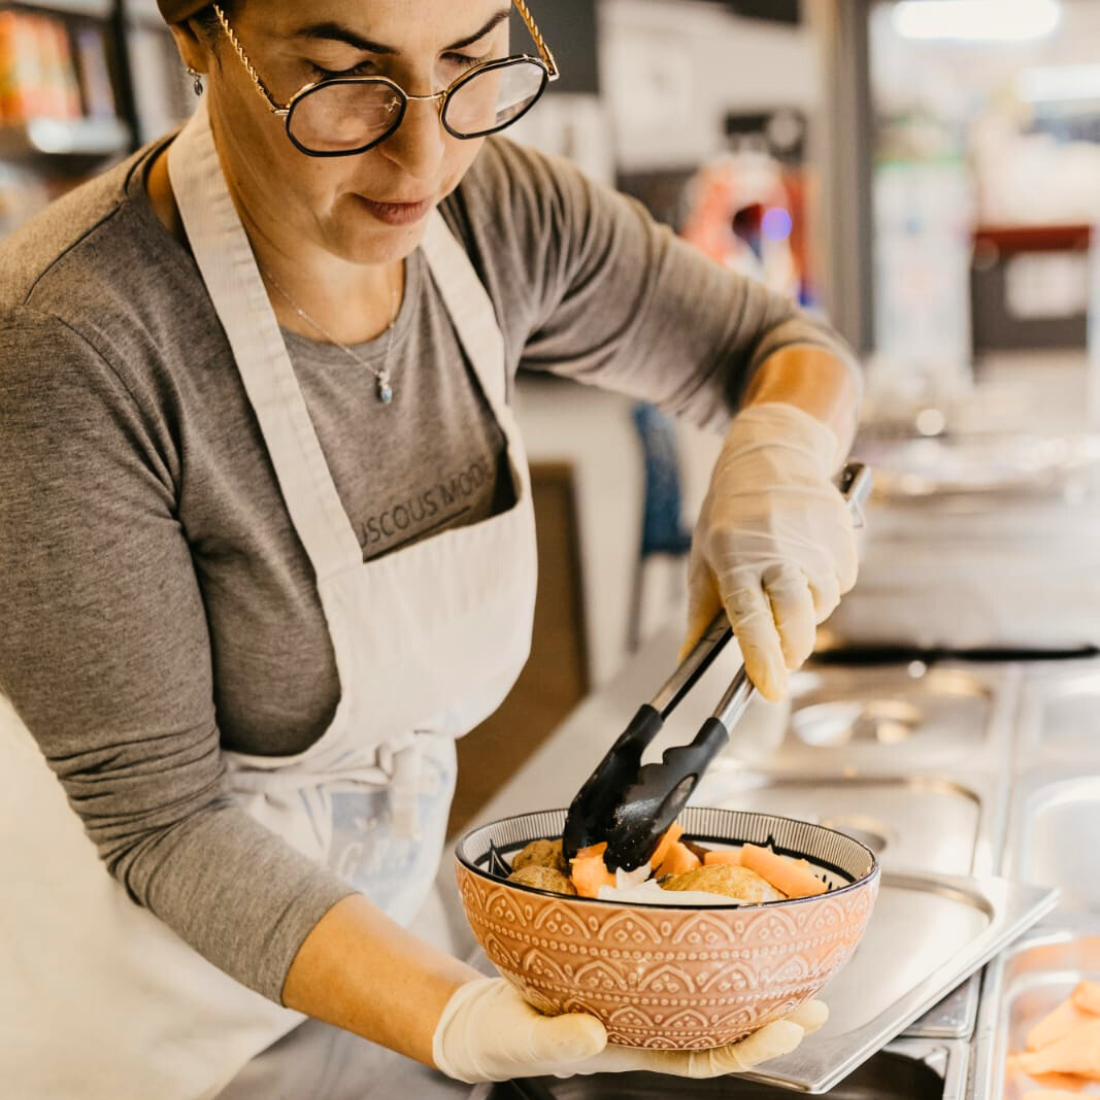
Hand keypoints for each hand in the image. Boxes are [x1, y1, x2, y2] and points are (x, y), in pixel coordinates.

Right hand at [432, 976, 826, 1082]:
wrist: (484, 1018)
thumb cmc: (504, 1037)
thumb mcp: (523, 1040)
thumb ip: (556, 1041)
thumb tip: (593, 1035)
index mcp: (631, 1047)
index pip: (703, 1055)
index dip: (749, 1044)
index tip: (787, 1027)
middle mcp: (645, 1023)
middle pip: (718, 1025)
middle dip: (770, 1017)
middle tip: (816, 998)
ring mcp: (636, 997)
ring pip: (703, 995)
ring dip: (746, 983)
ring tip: (787, 966)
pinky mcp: (621, 970)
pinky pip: (671, 964)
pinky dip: (701, 953)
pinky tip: (719, 935)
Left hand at [683, 402, 857, 700]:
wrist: (771, 454)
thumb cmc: (727, 511)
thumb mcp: (702, 556)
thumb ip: (700, 612)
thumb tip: (685, 662)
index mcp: (734, 557)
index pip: (750, 619)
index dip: (762, 659)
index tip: (769, 689)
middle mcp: (776, 550)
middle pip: (796, 620)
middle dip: (793, 650)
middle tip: (784, 656)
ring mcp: (813, 541)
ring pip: (822, 604)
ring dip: (807, 612)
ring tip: (785, 584)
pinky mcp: (841, 534)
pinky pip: (841, 582)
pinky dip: (826, 586)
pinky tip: (807, 563)